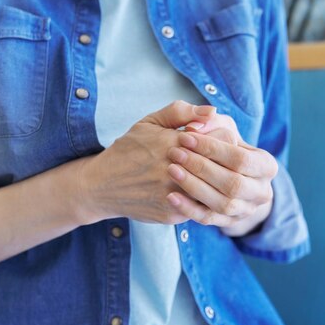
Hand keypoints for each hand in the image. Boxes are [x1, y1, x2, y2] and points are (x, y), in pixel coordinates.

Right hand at [75, 101, 216, 224]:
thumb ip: (181, 112)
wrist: (101, 185)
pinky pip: (200, 207)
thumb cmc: (129, 149)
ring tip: (207, 177)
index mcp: (175, 142)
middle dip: (222, 162)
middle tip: (218, 161)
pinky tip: (194, 192)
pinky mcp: (172, 214)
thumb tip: (212, 110)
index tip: (216, 142)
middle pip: (222, 165)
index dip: (223, 140)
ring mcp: (175, 195)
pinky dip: (201, 200)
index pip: (222, 139)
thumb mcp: (150, 123)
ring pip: (214, 189)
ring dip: (214, 183)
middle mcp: (176, 169)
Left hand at [165, 119, 278, 234]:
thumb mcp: (220, 127)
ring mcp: (246, 210)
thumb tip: (198, 123)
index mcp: (266, 166)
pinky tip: (171, 196)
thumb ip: (210, 121)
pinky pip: (208, 219)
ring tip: (171, 171)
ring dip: (194, 187)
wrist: (225, 174)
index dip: (212, 148)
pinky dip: (189, 209)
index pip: (241, 158)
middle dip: (202, 168)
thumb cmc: (222, 145)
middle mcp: (262, 192)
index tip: (184, 136)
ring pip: (222, 204)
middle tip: (175, 153)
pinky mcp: (228, 222)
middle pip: (233, 184)